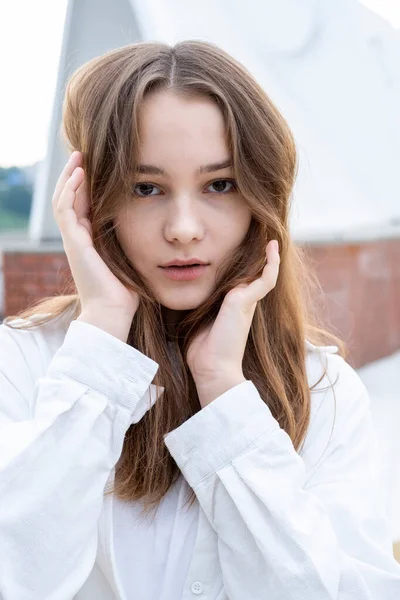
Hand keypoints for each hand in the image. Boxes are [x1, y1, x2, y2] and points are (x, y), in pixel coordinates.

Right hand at [52, 151, 139, 318]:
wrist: (114, 312)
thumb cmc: (127, 292)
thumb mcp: (133, 259)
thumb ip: (135, 243)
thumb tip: (159, 229)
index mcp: (91, 241)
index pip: (84, 206)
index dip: (88, 186)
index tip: (98, 166)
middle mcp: (79, 239)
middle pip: (71, 199)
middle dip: (77, 175)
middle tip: (83, 154)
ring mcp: (73, 241)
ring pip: (63, 200)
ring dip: (70, 177)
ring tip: (79, 156)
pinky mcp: (73, 243)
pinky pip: (65, 210)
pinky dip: (70, 190)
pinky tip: (79, 174)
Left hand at [187, 240, 279, 406]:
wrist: (212, 368)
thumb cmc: (203, 350)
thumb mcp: (199, 320)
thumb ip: (199, 307)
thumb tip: (184, 295)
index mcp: (234, 307)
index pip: (244, 282)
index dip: (249, 268)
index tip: (247, 252)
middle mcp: (243, 303)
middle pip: (256, 275)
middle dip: (262, 258)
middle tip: (265, 239)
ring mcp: (247, 302)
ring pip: (264, 274)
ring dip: (269, 257)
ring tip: (272, 238)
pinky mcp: (246, 301)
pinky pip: (266, 278)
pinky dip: (271, 263)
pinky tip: (272, 247)